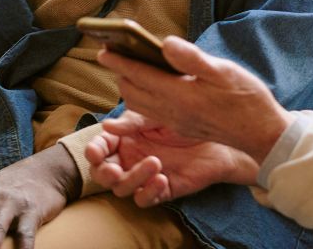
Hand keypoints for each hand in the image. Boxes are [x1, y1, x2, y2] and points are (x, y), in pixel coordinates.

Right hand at [85, 112, 257, 207]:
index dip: (93, 151)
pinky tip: (162, 179)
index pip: (99, 147)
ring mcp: (144, 175)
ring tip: (155, 162)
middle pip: (103, 173)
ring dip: (133, 178)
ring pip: (123, 188)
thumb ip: (132, 122)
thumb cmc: (186, 118)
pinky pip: (145, 200)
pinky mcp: (162, 189)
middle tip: (115, 170)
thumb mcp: (156, 113)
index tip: (95, 152)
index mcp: (124, 137)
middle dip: (104, 173)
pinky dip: (149, 192)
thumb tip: (106, 126)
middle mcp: (130, 158)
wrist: (218, 133)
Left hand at [98, 37, 291, 163]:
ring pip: (139, 105)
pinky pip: (150, 112)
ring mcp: (176, 122)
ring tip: (127, 67)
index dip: (119, 61)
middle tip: (112, 53)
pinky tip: (148, 85)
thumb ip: (192, 59)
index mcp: (180, 95)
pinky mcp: (181, 126)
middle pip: (132, 92)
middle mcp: (172, 111)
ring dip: (128, 86)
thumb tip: (165, 44)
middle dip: (120, 73)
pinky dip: (141, 98)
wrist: (261, 133)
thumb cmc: (246, 98)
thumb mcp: (224, 71)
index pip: (139, 75)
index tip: (103, 49)